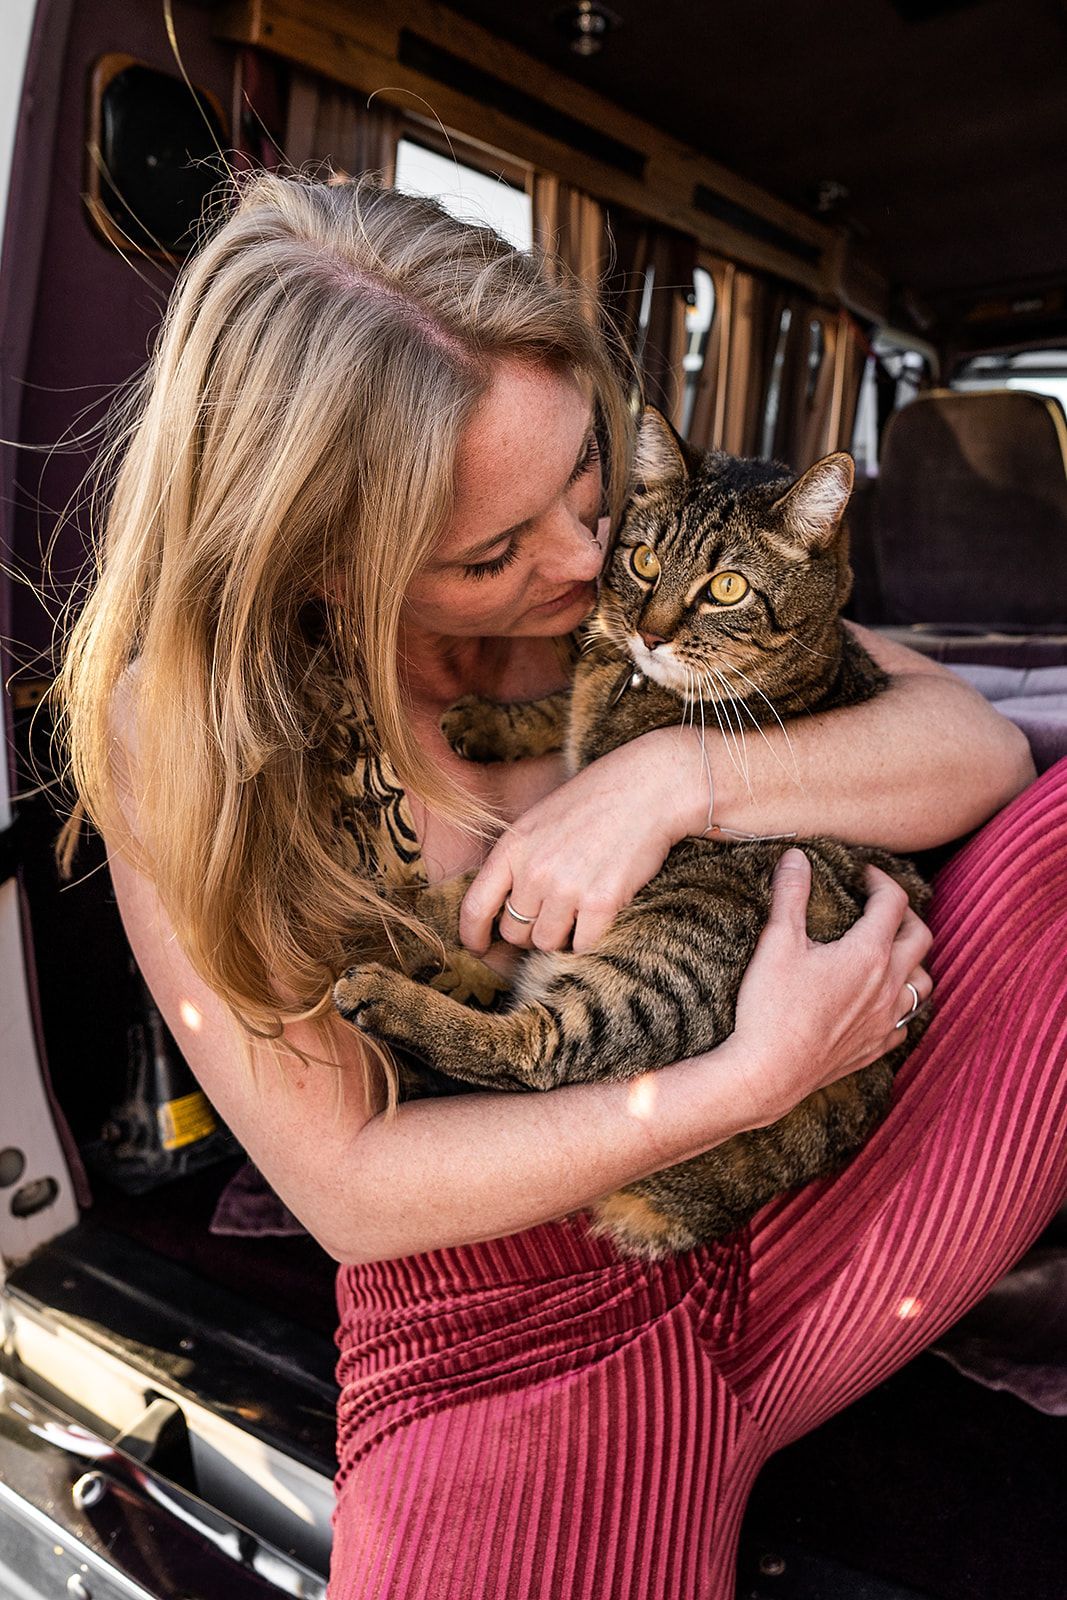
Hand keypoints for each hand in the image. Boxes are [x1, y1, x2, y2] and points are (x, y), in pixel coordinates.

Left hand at [460, 737, 687, 955]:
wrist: (646, 789)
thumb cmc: (594, 802)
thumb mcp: (539, 822)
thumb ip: (519, 862)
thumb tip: (509, 910)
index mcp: (513, 848)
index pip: (475, 907)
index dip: (473, 935)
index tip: (480, 947)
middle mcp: (534, 871)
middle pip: (515, 932)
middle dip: (530, 931)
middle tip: (553, 915)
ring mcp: (566, 888)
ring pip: (548, 943)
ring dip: (562, 936)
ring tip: (579, 910)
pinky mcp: (600, 903)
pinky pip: (582, 944)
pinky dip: (590, 938)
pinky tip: (599, 914)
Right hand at [722, 849, 932, 1130]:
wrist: (769, 1073)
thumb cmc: (771, 1006)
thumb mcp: (777, 941)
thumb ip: (791, 895)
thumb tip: (797, 857)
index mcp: (869, 953)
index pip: (893, 902)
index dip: (880, 880)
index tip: (862, 874)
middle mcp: (889, 985)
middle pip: (920, 938)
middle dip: (906, 914)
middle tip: (882, 906)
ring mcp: (887, 1020)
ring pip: (923, 982)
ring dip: (913, 960)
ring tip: (891, 952)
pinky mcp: (877, 1047)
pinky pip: (906, 1020)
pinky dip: (901, 1002)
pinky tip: (881, 1001)